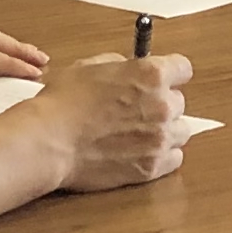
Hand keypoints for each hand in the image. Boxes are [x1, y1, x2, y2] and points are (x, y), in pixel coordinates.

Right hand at [24, 49, 188, 189]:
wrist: (48, 141)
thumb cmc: (62, 103)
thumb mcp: (89, 67)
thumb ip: (120, 65)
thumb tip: (129, 68)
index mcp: (150, 74)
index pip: (183, 69)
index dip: (170, 74)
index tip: (163, 80)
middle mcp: (162, 105)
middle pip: (179, 102)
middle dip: (161, 105)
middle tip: (137, 111)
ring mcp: (159, 138)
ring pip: (180, 132)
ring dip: (164, 131)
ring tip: (138, 134)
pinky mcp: (152, 167)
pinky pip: (174, 159)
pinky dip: (161, 156)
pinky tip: (140, 152)